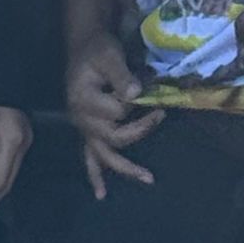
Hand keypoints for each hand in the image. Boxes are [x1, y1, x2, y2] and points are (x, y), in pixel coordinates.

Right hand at [65, 30, 163, 199]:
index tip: (143, 85)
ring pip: (104, 156)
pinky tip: (101, 194)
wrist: (84, 48)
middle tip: (162, 114)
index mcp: (83, 100)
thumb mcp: (109, 54)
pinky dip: (96, 176)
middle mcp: (81, 119)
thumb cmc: (97, 50)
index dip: (134, 102)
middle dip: (141, 129)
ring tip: (149, 178)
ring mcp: (84, 129)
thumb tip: (136, 94)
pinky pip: (89, 159)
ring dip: (126, 168)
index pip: (117, 112)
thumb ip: (120, 74)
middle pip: (114, 137)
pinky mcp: (88, 132)